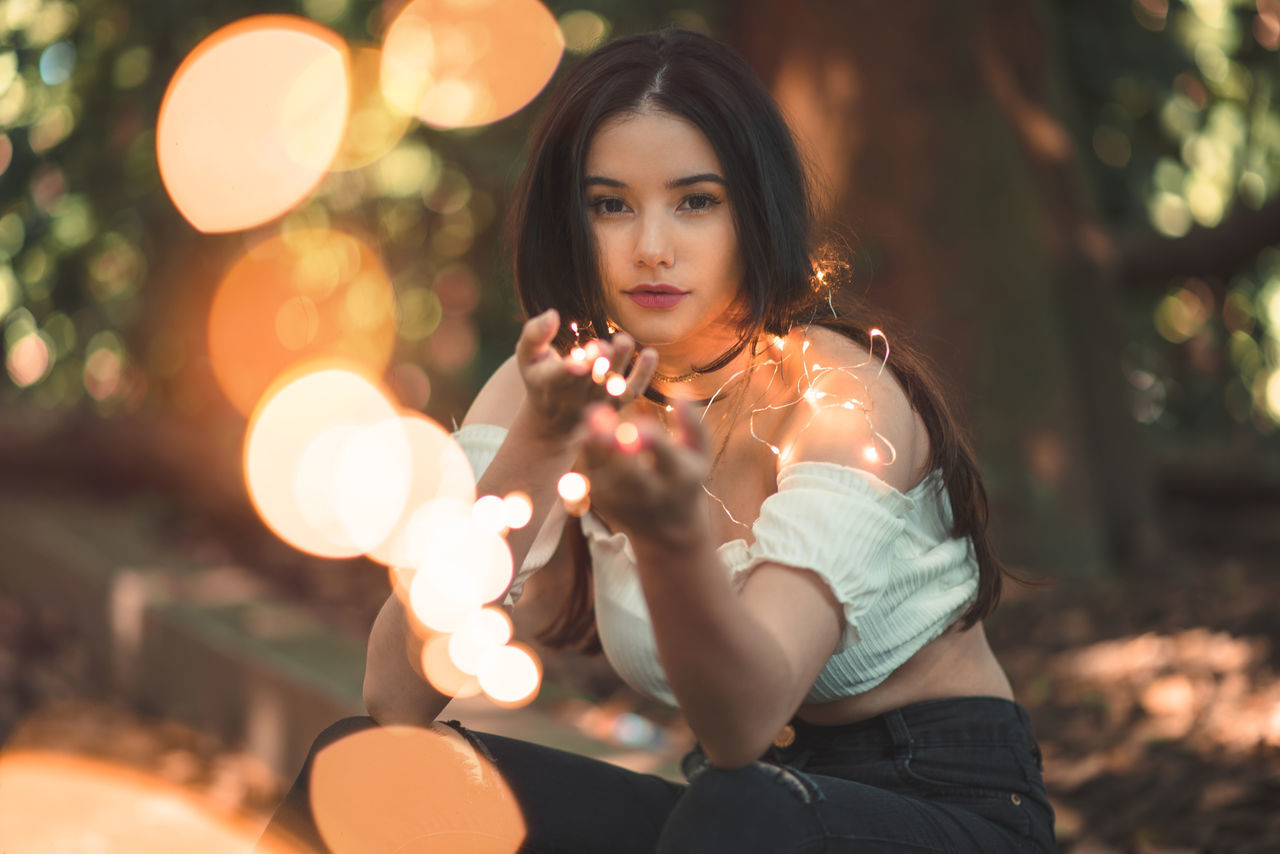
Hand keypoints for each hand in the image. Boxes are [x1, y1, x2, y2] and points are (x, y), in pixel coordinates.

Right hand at [515, 309, 657, 437]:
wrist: (553, 421)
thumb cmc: (540, 376)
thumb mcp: (527, 355)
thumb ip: (535, 334)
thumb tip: (553, 314)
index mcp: (549, 382)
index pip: (559, 377)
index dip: (570, 370)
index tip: (577, 360)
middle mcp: (574, 396)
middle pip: (589, 379)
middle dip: (598, 363)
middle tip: (605, 345)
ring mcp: (597, 402)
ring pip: (611, 385)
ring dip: (620, 364)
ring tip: (624, 340)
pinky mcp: (616, 404)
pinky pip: (632, 392)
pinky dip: (643, 375)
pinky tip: (650, 353)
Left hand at [579, 400, 712, 550]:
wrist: (669, 531)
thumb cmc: (686, 479)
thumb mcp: (699, 454)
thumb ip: (693, 424)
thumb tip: (680, 393)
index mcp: (679, 476)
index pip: (662, 454)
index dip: (646, 436)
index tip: (634, 420)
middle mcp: (651, 493)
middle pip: (625, 468)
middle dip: (609, 440)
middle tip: (594, 411)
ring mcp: (624, 501)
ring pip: (601, 470)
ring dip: (592, 441)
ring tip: (591, 418)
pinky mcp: (603, 502)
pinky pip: (589, 473)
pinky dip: (587, 452)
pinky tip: (591, 436)